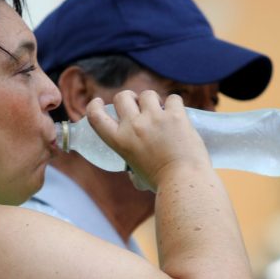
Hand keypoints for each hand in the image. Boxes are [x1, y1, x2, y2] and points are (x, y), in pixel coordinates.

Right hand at [86, 90, 210, 190]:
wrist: (184, 182)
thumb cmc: (161, 184)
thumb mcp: (137, 174)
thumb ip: (132, 168)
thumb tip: (133, 173)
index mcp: (119, 141)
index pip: (96, 116)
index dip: (95, 105)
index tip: (100, 102)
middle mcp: (133, 126)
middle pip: (123, 97)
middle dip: (130, 98)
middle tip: (139, 106)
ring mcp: (154, 118)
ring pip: (148, 94)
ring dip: (153, 101)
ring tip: (161, 111)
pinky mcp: (175, 115)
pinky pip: (172, 99)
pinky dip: (175, 105)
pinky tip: (178, 114)